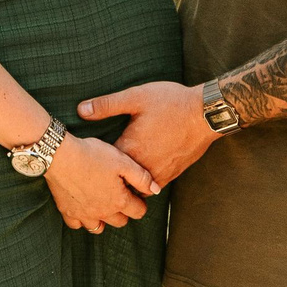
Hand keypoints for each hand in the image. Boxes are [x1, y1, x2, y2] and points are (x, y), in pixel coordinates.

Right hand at [42, 135, 157, 232]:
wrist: (61, 155)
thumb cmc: (92, 155)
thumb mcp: (122, 161)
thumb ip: (142, 177)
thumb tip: (156, 190)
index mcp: (119, 201)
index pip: (138, 211)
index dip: (140, 202)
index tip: (136, 193)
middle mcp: (103, 212)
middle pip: (120, 222)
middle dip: (124, 212)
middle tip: (119, 197)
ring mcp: (84, 214)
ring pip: (99, 228)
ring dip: (104, 219)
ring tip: (102, 205)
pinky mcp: (67, 211)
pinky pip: (77, 225)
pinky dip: (81, 220)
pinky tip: (82, 208)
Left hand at [80, 80, 218, 186]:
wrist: (206, 114)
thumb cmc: (171, 102)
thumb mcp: (136, 97)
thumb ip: (107, 105)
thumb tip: (80, 110)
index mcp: (130, 148)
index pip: (103, 164)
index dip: (94, 162)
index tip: (86, 158)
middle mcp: (143, 166)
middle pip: (118, 181)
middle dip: (107, 178)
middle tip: (96, 174)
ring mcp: (159, 174)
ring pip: (136, 189)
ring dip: (127, 184)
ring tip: (116, 177)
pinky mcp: (172, 175)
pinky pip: (152, 188)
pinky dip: (143, 185)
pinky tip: (139, 174)